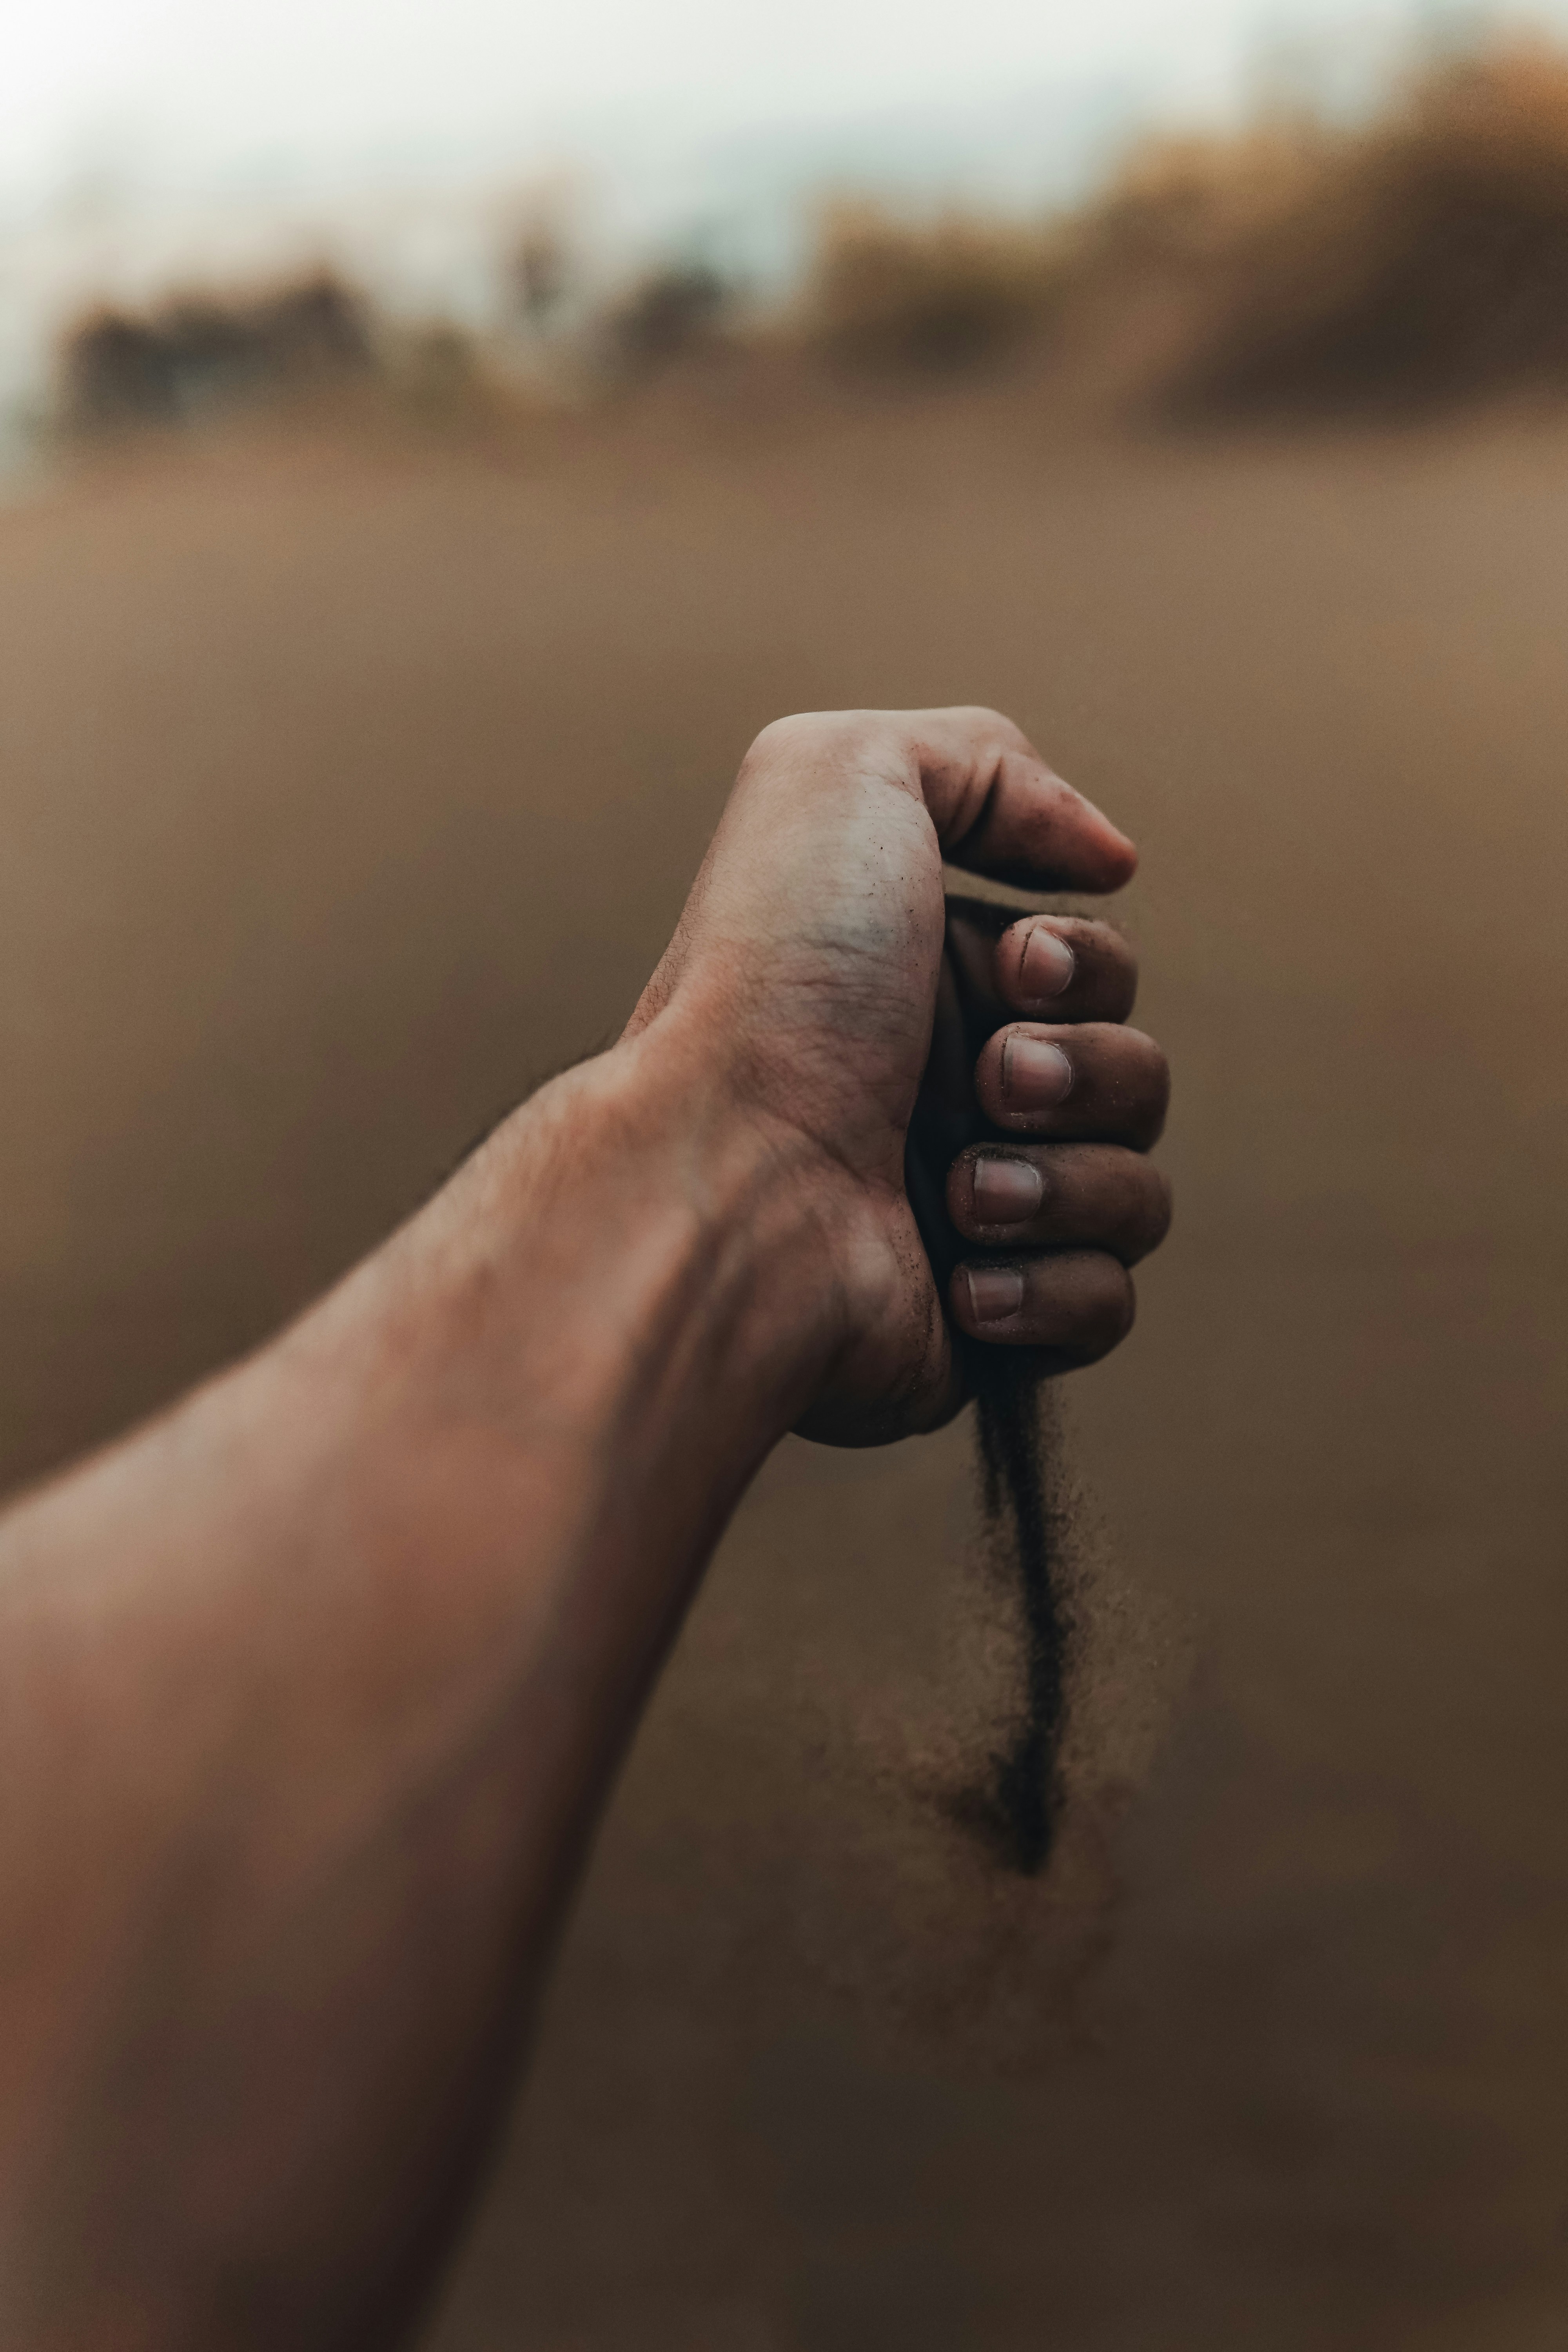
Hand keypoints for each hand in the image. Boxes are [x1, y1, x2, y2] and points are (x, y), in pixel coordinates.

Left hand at [624, 707, 1170, 1444]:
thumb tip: (1103, 855)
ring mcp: (967, 1222)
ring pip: (1137, 1194)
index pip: (1095, 971)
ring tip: (960, 1191)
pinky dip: (1052, 1285)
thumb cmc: (773, 987)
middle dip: (1085, 1070)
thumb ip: (979, 761)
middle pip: (1135, 1077)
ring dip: (1067, 1179)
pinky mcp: (983, 1331)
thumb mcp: (844, 776)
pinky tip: (960, 1273)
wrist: (725, 1183)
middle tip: (987, 1083)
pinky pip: (1104, 1306)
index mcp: (924, 987)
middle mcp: (945, 1101)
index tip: (1018, 964)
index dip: (1085, 964)